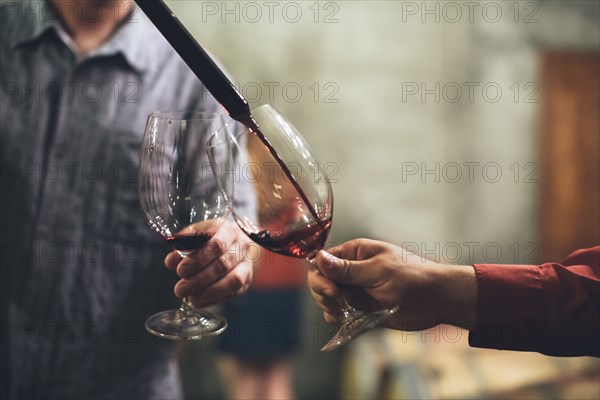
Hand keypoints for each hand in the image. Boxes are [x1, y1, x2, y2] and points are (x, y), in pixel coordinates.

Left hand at [164, 220, 253, 307]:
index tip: (180, 270)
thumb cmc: (211, 238)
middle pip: (223, 265)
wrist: (234, 243)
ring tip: (190, 298)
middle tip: (180, 289)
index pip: (216, 245)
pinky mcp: (246, 281)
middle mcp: (242, 247)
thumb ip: (183, 246)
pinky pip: (233, 293)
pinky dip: (214, 299)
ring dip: (209, 292)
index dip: (198, 259)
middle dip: (199, 279)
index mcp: (229, 230)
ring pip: (232, 281)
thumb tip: (171, 261)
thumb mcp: (197, 234)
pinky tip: (198, 301)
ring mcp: (247, 265)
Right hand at [308, 239, 476, 330]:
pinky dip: (336, 317)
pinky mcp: (362, 307)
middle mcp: (352, 270)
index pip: (322, 261)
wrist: (438, 300)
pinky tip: (342, 320)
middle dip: (324, 293)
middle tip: (340, 303)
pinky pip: (339, 312)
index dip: (320, 276)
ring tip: (343, 313)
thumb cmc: (413, 278)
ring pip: (327, 297)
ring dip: (329, 306)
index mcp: (355, 253)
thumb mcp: (378, 271)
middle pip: (321, 280)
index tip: (332, 291)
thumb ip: (347, 269)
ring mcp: (356, 289)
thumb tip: (318, 257)